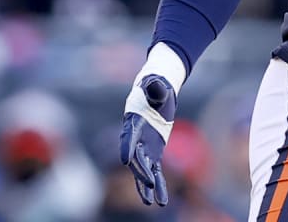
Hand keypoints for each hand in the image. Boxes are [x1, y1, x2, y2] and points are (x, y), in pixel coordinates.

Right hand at [120, 74, 176, 205]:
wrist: (157, 90)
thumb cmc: (156, 86)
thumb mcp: (157, 86)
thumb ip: (156, 89)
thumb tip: (157, 87)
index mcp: (133, 121)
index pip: (128, 137)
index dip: (127, 148)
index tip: (126, 160)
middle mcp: (135, 138)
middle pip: (136, 158)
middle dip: (141, 172)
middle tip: (150, 183)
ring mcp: (144, 147)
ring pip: (144, 170)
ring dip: (147, 186)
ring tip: (151, 203)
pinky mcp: (154, 152)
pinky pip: (156, 171)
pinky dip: (159, 185)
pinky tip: (161, 200)